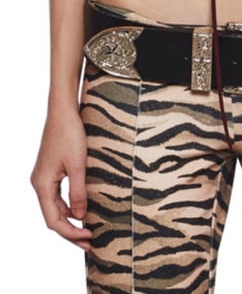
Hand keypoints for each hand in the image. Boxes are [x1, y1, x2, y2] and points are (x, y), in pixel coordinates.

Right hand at [31, 107, 92, 250]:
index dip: (70, 233)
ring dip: (70, 219)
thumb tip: (81, 216)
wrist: (63, 111)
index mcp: (42, 185)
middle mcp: (39, 184)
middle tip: (90, 241)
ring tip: (88, 229)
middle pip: (53, 216)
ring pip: (55, 207)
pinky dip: (69, 206)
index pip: (53, 220)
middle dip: (70, 231)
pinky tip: (82, 209)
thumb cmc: (69, 135)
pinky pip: (58, 196)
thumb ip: (79, 192)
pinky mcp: (51, 171)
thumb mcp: (78, 165)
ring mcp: (44, 177)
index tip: (88, 238)